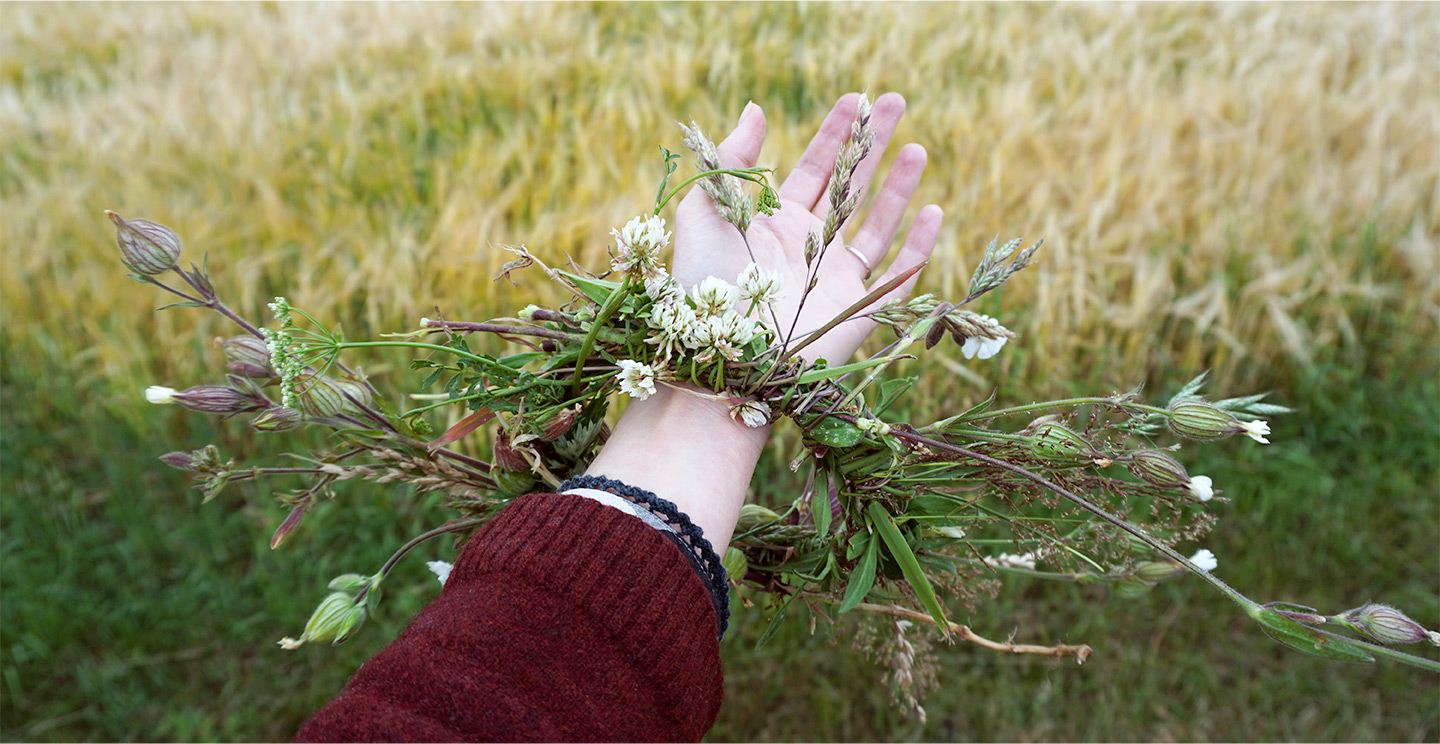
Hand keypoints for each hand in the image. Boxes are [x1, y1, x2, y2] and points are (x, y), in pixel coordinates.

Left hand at [673, 92, 943, 363]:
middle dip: (872, 145)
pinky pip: (897, 276)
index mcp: (773, 226)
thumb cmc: (703, 291)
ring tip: (917, 148)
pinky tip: (933, 210)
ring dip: (898, 187)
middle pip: (849, 187)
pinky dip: (918, 245)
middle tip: (895, 101)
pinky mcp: (858, 314)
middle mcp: (808, 250)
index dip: (832, 133)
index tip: (853, 98)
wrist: (720, 362)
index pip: (811, 169)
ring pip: (877, 225)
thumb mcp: (705, 212)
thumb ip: (730, 160)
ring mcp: (835, 282)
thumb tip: (756, 109)